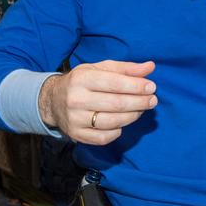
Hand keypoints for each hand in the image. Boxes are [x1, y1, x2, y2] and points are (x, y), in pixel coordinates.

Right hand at [38, 60, 157, 144]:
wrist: (52, 100)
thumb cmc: (82, 82)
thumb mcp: (100, 69)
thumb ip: (126, 68)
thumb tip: (150, 67)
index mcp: (82, 79)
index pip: (115, 83)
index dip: (137, 86)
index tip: (152, 87)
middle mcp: (76, 99)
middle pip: (117, 104)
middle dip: (140, 102)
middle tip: (152, 100)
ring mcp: (75, 119)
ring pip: (113, 122)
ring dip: (132, 116)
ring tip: (141, 110)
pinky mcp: (77, 134)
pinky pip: (104, 137)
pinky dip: (118, 131)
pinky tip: (122, 122)